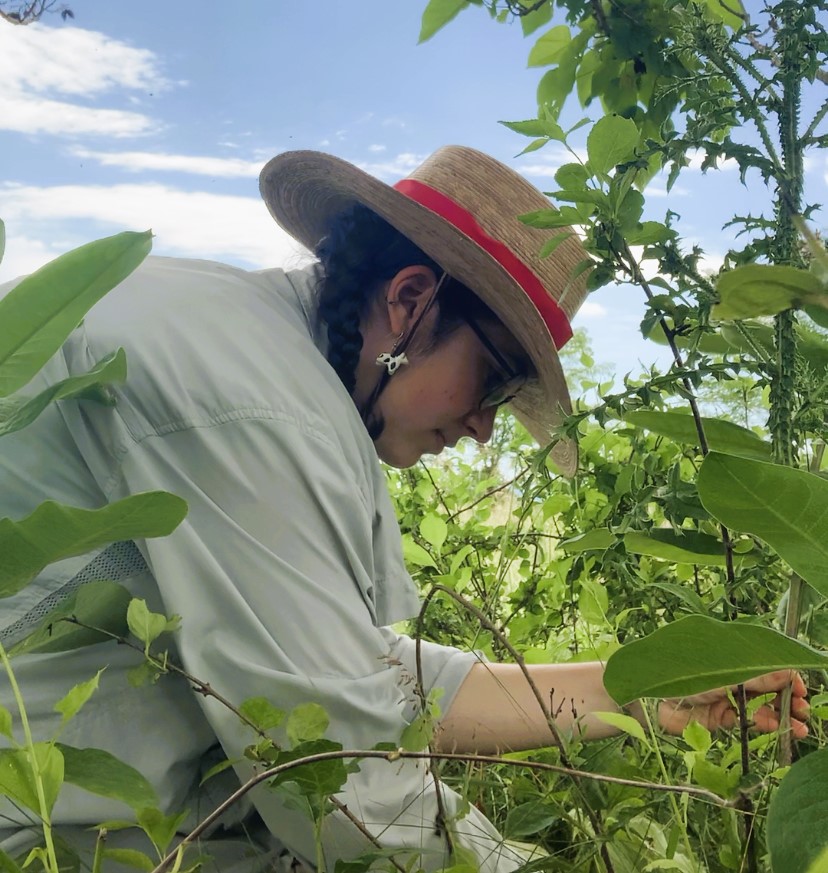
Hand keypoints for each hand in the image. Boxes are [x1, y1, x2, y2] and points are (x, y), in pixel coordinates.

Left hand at [657, 671, 809, 737]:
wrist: (653, 699)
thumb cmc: (684, 675)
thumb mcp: (724, 673)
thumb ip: (756, 677)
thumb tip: (787, 674)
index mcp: (732, 658)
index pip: (766, 667)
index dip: (786, 678)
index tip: (801, 689)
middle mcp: (732, 676)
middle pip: (768, 688)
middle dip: (789, 698)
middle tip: (804, 710)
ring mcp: (727, 698)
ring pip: (763, 707)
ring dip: (784, 716)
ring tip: (801, 727)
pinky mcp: (721, 718)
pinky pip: (749, 721)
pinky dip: (766, 724)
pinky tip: (779, 726)